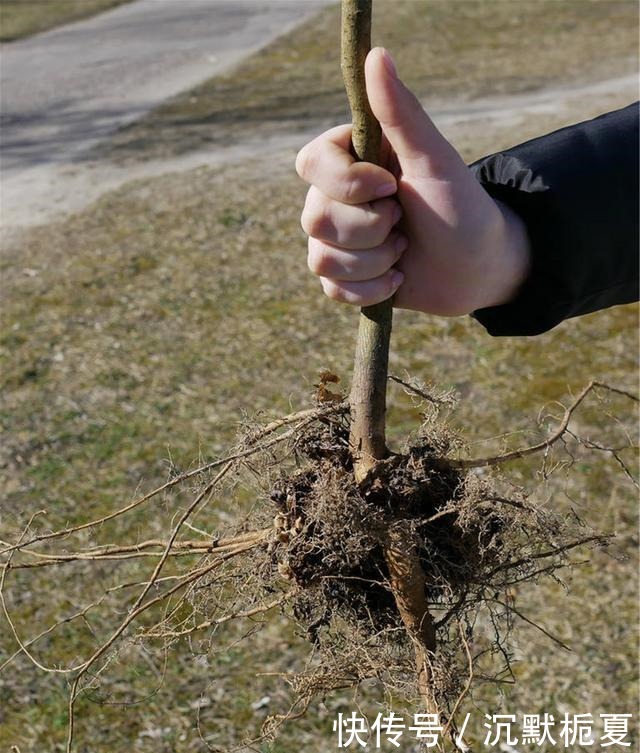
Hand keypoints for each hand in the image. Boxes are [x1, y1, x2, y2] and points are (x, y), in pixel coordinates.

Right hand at [295, 47, 530, 315]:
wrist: (479, 266)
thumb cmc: (461, 206)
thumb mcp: (435, 159)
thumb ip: (401, 114)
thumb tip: (377, 55)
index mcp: (352, 161)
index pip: (310, 164)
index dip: (346, 183)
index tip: (390, 185)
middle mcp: (337, 198)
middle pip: (314, 218)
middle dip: (370, 229)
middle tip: (404, 223)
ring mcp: (338, 240)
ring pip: (321, 259)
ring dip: (375, 262)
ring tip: (405, 252)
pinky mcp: (345, 278)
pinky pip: (332, 290)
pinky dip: (371, 290)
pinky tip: (399, 279)